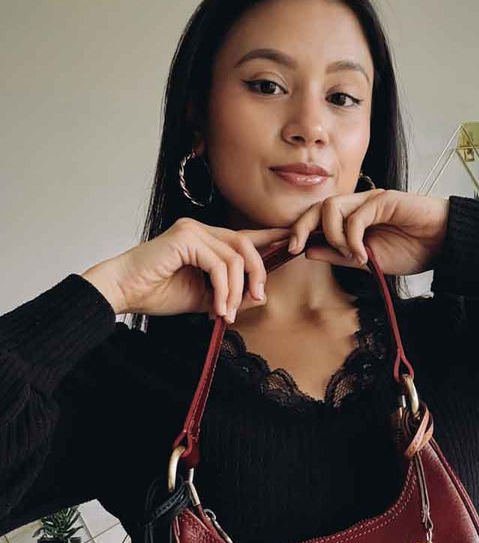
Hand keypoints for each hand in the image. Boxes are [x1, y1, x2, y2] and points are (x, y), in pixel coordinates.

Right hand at [81, 218, 290, 320]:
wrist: (122, 292)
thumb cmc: (156, 293)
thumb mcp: (203, 298)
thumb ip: (229, 295)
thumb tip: (259, 296)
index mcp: (206, 240)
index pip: (244, 236)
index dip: (270, 238)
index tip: (291, 243)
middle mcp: (201, 230)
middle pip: (246, 245)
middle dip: (257, 274)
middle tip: (257, 298)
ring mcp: (193, 230)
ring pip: (235, 257)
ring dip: (236, 290)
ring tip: (226, 312)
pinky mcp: (185, 238)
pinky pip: (218, 264)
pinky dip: (223, 289)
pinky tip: (216, 306)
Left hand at [285, 189, 449, 275]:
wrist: (444, 244)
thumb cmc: (412, 250)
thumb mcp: (367, 260)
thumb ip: (339, 255)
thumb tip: (308, 250)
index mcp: (352, 219)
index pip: (317, 219)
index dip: (300, 231)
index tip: (289, 250)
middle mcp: (358, 205)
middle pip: (318, 207)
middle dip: (301, 227)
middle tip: (296, 248)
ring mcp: (370, 200)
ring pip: (332, 207)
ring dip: (332, 235)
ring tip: (350, 255)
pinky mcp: (385, 199)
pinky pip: (357, 216)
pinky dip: (353, 238)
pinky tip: (363, 255)